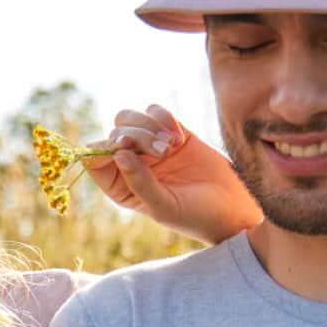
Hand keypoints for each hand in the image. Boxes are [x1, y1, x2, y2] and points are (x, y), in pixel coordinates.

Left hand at [84, 105, 261, 244]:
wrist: (232, 206)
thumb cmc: (195, 215)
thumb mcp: (163, 206)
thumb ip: (139, 183)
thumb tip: (118, 153)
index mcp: (120, 187)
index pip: (94, 160)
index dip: (104, 148)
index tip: (125, 146)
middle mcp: (131, 164)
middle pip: (115, 133)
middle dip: (136, 137)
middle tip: (164, 152)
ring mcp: (149, 146)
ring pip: (129, 118)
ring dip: (149, 126)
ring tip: (172, 146)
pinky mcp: (170, 131)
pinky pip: (154, 111)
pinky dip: (163, 117)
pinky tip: (179, 137)